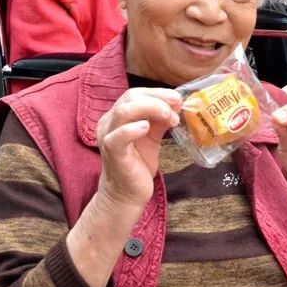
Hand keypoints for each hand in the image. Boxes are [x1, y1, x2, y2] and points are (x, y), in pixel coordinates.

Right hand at [94, 88, 181, 215]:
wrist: (127, 193)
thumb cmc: (138, 163)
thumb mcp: (152, 136)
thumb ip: (160, 119)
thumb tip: (175, 104)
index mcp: (117, 115)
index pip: (135, 93)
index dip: (158, 93)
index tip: (178, 99)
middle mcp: (108, 122)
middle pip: (130, 97)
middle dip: (157, 99)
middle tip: (176, 108)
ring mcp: (108, 136)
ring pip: (124, 111)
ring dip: (150, 109)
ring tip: (168, 117)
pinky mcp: (112, 153)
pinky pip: (118, 136)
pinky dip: (133, 129)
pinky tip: (147, 128)